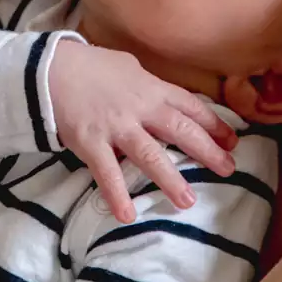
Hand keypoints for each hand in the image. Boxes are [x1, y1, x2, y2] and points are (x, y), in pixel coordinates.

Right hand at [50, 40, 237, 222]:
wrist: (49, 69)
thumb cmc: (89, 66)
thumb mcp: (126, 67)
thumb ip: (147, 84)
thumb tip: (161, 94)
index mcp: (151, 88)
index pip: (190, 107)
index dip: (214, 124)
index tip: (232, 140)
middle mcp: (139, 108)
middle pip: (181, 131)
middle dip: (207, 151)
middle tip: (228, 169)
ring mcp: (116, 127)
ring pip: (150, 155)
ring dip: (170, 179)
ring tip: (187, 201)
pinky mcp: (92, 143)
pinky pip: (107, 173)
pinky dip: (117, 195)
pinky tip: (127, 215)